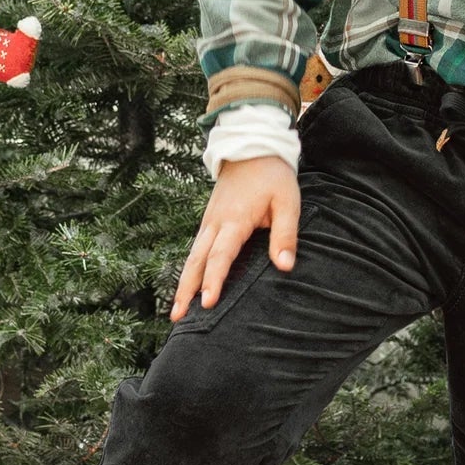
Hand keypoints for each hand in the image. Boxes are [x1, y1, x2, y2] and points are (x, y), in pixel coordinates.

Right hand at [170, 156, 298, 319]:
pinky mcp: (209, 220)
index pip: (221, 255)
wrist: (251, 147)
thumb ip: (285, 235)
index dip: (214, 280)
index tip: (207, 302)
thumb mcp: (287, 202)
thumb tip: (284, 266)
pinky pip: (195, 248)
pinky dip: (189, 269)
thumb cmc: (273, 176)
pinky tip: (187, 285)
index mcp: (234, 219)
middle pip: (196, 261)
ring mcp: (208, 221)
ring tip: (176, 311)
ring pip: (192, 256)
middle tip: (178, 317)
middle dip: (186, 290)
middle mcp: (215, 222)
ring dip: (183, 283)